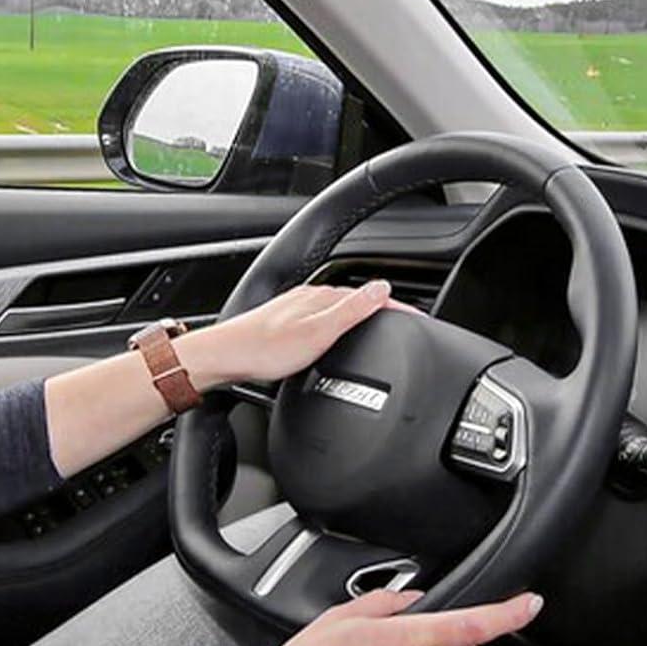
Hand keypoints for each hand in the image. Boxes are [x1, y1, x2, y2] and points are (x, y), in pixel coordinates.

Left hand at [183, 281, 414, 390]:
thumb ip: (352, 310)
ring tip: (381, 328)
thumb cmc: (265, 349)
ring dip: (363, 317)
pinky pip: (326, 321)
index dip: (398, 307)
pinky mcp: (288, 326)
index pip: (371, 296)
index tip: (420, 318)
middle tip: (407, 322)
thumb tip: (383, 287)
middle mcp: (311, 298)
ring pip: (341, 311)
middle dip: (384, 309)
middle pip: (358, 300)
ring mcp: (298, 310)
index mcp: (322, 297)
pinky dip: (343, 328)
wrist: (226, 358)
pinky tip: (339, 340)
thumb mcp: (318, 331)